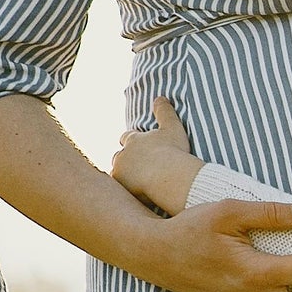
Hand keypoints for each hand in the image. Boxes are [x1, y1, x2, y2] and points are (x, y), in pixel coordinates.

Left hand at [112, 96, 203, 213]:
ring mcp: (120, 171)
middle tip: (137, 166)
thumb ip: (164, 111)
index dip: (132, 141)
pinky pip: (121, 189)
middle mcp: (122, 153)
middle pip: (119, 156)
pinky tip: (137, 194)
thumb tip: (160, 97)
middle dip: (126, 159)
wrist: (169, 175)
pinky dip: (128, 190)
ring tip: (137, 183)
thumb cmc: (173, 151)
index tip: (138, 146)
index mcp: (133, 139)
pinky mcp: (121, 186)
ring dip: (125, 175)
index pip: (127, 138)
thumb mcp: (172, 127)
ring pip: (118, 172)